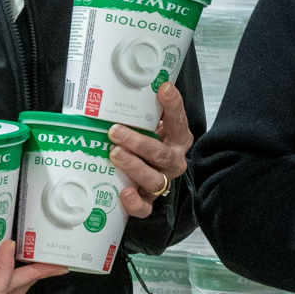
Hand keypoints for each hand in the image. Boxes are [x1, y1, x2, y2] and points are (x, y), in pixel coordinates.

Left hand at [109, 82, 192, 218]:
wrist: (153, 170)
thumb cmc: (150, 141)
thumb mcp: (151, 123)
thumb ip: (145, 109)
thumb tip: (126, 86)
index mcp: (178, 139)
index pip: (179, 121)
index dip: (173, 106)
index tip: (163, 89)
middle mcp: (173, 162)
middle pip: (161, 154)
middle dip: (138, 142)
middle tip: (115, 131)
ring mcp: (162, 182)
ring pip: (153, 180)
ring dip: (134, 166)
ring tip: (115, 154)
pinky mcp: (150, 201)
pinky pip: (146, 207)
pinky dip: (135, 203)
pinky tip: (124, 193)